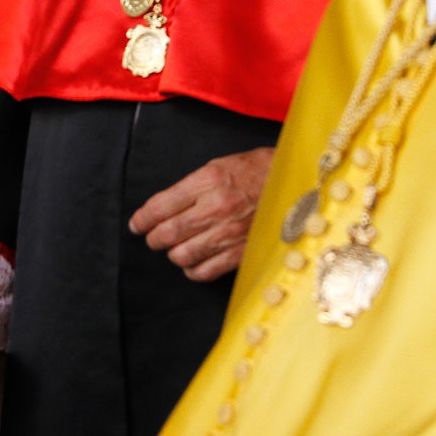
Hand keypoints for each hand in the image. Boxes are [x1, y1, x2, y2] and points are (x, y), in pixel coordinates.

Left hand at [128, 147, 274, 281]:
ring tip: (175, 248)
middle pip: (168, 233)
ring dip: (173, 254)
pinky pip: (206, 271)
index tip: (137, 224)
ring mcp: (229, 232)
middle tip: (153, 238)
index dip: (143, 219)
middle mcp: (215, 207)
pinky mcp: (241, 252)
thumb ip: (193, 186)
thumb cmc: (259, 170)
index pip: (161, 206)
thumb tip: (164, 207)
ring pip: (183, 254)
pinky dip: (194, 270)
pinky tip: (194, 262)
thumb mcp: (221, 165)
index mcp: (208, 180)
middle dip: (154, 238)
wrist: (298, 183)